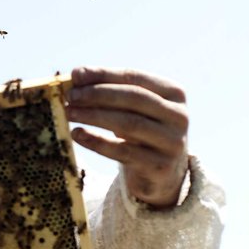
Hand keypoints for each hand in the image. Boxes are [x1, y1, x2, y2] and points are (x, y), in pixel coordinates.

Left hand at [65, 67, 188, 208]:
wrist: (160, 173)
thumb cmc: (140, 132)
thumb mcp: (132, 109)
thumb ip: (109, 90)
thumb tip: (77, 74)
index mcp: (174, 93)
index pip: (134, 77)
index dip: (103, 75)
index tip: (75, 75)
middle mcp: (179, 116)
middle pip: (134, 98)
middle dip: (98, 94)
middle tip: (70, 96)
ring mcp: (172, 142)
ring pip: (128, 124)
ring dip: (94, 116)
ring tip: (69, 113)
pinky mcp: (159, 166)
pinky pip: (122, 152)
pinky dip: (96, 142)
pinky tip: (77, 134)